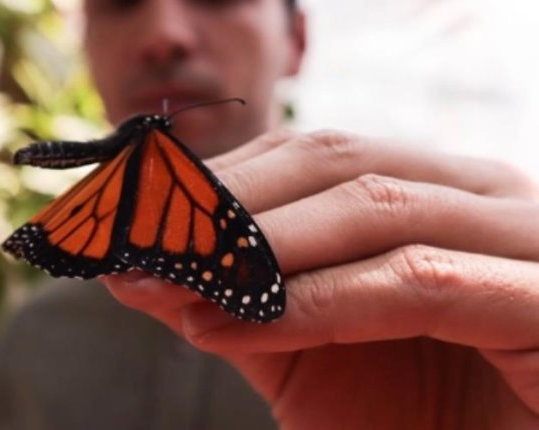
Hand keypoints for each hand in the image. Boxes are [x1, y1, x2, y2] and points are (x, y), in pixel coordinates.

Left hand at [101, 130, 538, 428]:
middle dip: (226, 203)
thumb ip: (237, 298)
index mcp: (435, 192)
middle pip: (339, 164)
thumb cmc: (417, 415)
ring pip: (375, 209)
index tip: (135, 210)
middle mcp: (484, 198)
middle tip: (137, 241)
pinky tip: (233, 324)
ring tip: (173, 282)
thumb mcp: (308, 349)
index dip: (220, 178)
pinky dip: (314, 301)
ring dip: (256, 246)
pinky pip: (414, 282)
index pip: (315, 155)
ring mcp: (526, 241)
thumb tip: (140, 267)